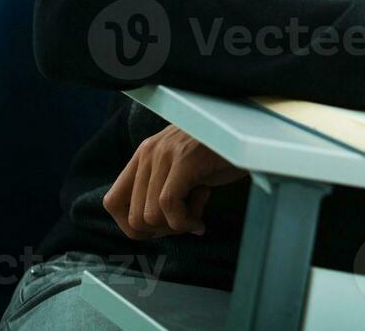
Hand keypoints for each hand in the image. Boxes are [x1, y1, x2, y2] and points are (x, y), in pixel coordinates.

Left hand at [103, 125, 246, 239]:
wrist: (251, 133)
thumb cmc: (222, 155)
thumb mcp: (183, 170)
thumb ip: (163, 189)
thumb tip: (154, 226)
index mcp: (145, 154)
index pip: (113, 202)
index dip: (131, 226)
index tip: (158, 230)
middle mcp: (150, 152)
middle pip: (132, 216)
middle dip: (160, 231)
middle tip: (184, 225)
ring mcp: (165, 155)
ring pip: (150, 215)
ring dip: (175, 226)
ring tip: (197, 215)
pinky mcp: (184, 161)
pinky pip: (169, 206)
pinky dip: (184, 222)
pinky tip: (200, 222)